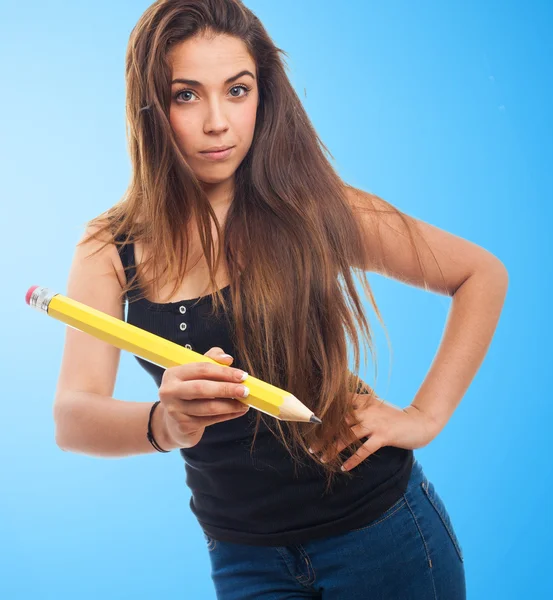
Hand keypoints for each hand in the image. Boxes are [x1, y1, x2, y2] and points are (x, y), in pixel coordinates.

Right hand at [154, 347, 249, 449]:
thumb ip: (211, 359)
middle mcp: (170, 391)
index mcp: (173, 373)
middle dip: (227, 389)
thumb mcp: (196, 372)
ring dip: (231, 405)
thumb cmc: (189, 390)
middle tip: (246, 391)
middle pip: (202, 388)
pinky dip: (227, 415)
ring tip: (245, 403)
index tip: (242, 375)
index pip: (202, 368)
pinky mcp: (183, 426)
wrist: (173, 422)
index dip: (224, 372)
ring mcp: (175, 411)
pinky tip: (238, 411)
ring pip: (209, 407)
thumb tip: (227, 359)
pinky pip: (210, 420)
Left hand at [309, 394, 437, 471]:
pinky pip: (364, 450)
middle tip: (310, 444)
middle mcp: (367, 411)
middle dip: (323, 434)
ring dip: (333, 448)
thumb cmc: (395, 416)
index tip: (310, 422)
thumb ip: (360, 406)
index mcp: (364, 401)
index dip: (324, 413)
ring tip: (322, 458)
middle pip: (339, 422)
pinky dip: (353, 459)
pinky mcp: (383, 436)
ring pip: (348, 436)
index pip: (339, 405)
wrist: (419, 422)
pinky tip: (344, 467)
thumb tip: (340, 412)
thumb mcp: (376, 405)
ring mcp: (375, 423)